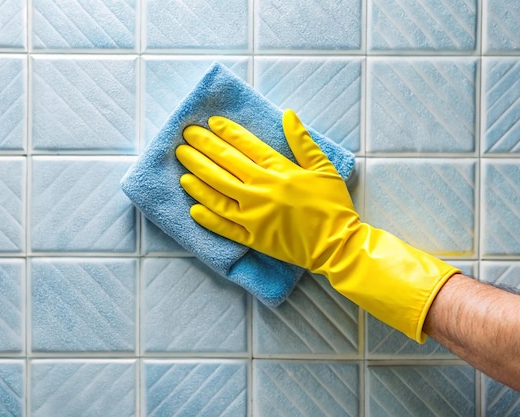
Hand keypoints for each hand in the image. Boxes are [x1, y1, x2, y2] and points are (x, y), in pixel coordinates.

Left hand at [176, 109, 459, 341]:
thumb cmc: (333, 206)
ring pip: (218, 193)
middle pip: (226, 165)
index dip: (228, 132)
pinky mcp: (252, 238)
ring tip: (182, 166)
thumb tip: (287, 114)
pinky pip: (223, 227)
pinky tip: (192, 206)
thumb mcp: (323, 168)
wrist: (336, 245)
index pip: (247, 146)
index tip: (212, 122)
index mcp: (279, 172)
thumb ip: (303, 141)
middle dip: (203, 148)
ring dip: (198, 177)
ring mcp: (254, 216)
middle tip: (186, 136)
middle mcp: (262, 191)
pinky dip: (207, 217)